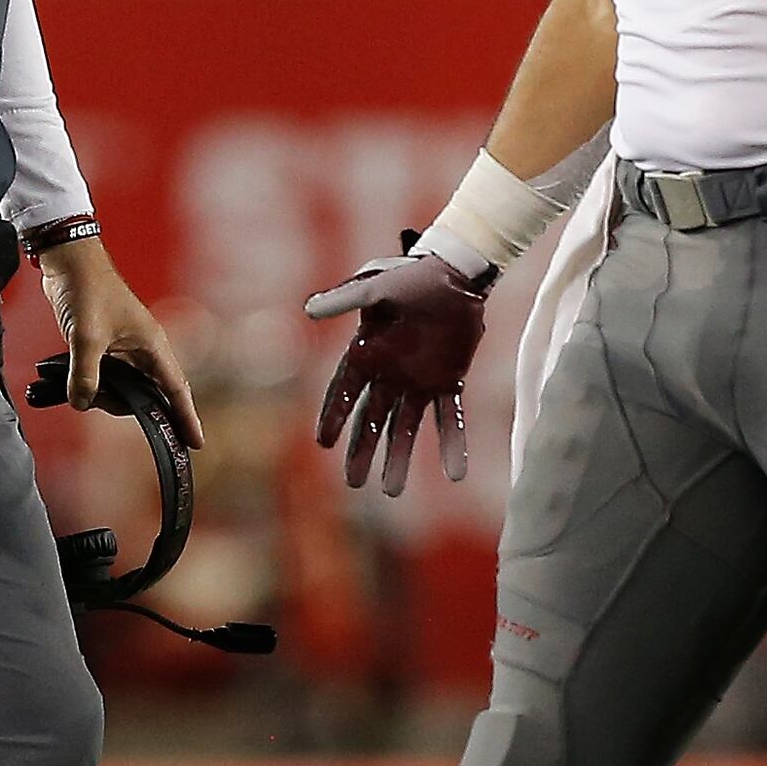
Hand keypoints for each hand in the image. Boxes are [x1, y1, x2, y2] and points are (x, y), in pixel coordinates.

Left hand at [37, 238, 201, 447]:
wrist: (69, 262)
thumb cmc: (87, 290)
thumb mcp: (86, 337)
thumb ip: (85, 374)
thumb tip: (82, 403)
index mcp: (152, 345)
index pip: (176, 389)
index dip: (186, 417)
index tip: (195, 443)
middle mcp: (143, 350)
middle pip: (148, 394)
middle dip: (128, 405)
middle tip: (98, 401)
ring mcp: (125, 349)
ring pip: (124, 388)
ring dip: (105, 394)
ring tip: (80, 386)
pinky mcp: (106, 347)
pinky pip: (107, 377)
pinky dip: (95, 384)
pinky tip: (77, 381)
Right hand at [303, 245, 489, 495]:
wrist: (458, 274)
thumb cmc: (413, 276)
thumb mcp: (377, 285)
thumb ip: (346, 299)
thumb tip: (308, 310)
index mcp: (367, 353)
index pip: (344, 391)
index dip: (333, 416)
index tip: (323, 444)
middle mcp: (389, 373)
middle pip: (371, 420)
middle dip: (362, 450)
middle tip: (354, 483)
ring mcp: (419, 381)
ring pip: (406, 428)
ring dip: (399, 457)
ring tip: (391, 491)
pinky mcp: (449, 381)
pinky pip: (450, 419)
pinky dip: (453, 445)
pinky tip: (456, 474)